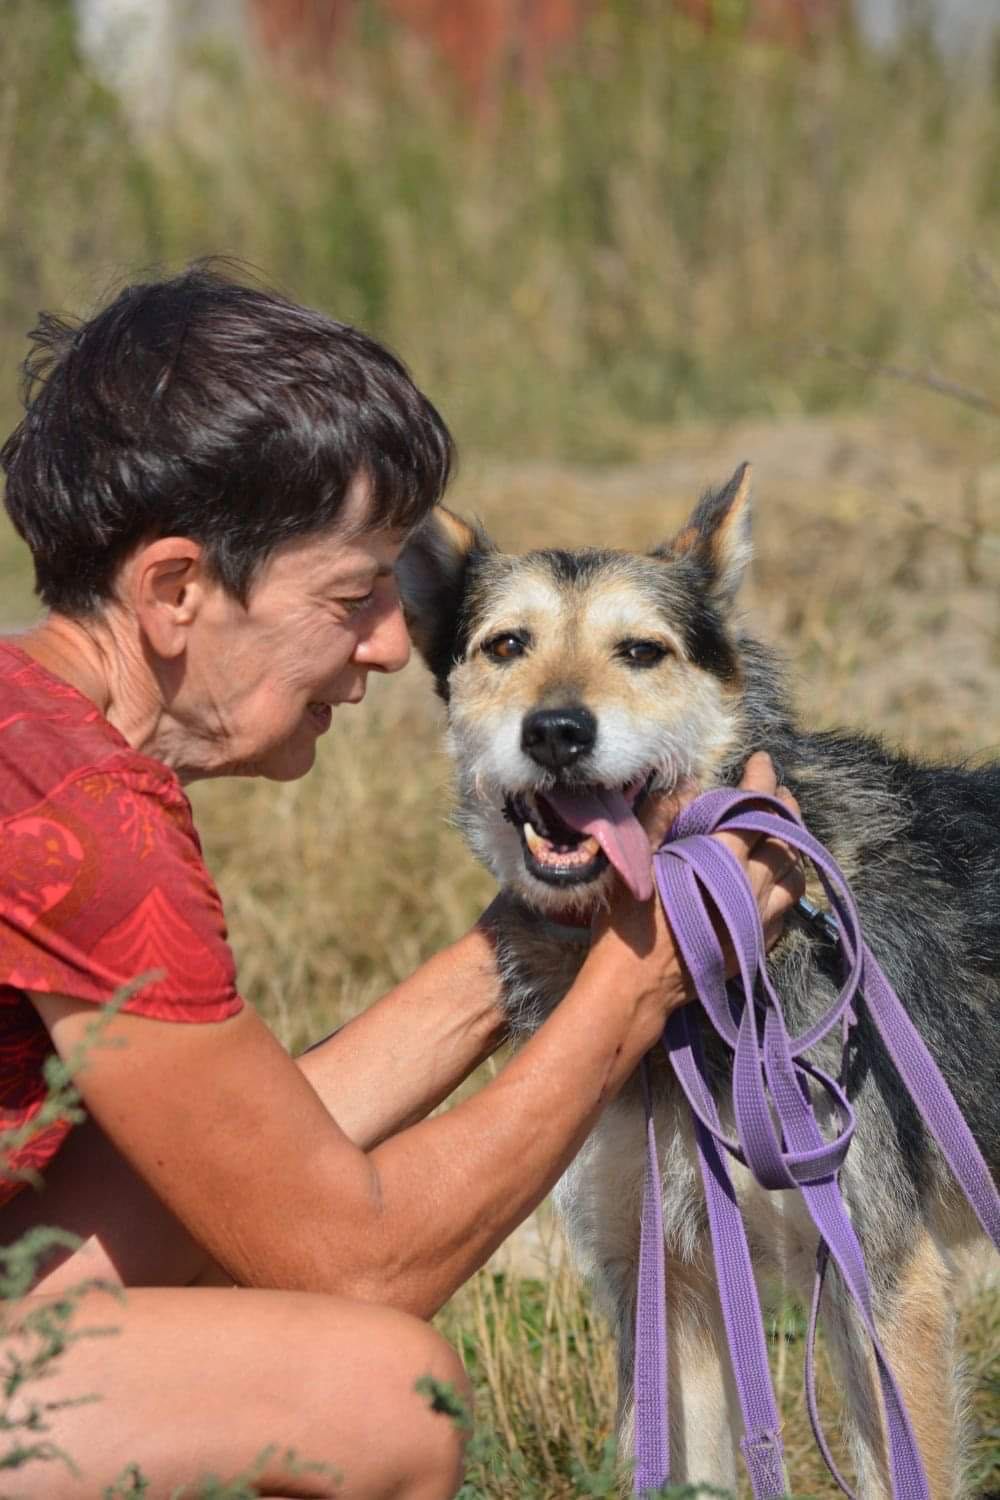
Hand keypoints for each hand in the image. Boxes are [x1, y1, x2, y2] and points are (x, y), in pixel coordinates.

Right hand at [586, 753, 803, 1040]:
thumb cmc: (629, 923)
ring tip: (782, 834)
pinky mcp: (757, 946)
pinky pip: (786, 910)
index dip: (762, 780)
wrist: (635, 989)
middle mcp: (751, 888)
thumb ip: (663, 816)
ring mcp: (759, 921)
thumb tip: (687, 784)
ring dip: (792, 849)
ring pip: (795, 876)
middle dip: (785, 809)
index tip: (762, 760)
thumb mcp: (639, 861)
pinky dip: (784, 887)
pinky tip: (771, 882)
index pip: (755, 808)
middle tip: (778, 792)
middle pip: (787, 840)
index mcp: (722, 860)